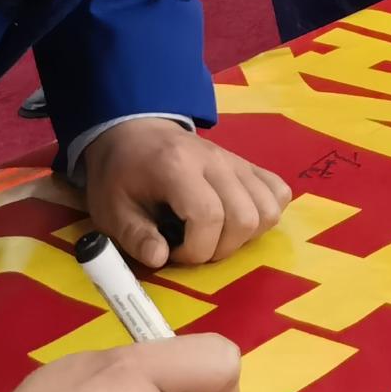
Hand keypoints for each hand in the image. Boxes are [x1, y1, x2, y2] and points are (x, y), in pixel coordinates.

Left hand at [85, 118, 288, 269]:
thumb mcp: (111, 209)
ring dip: (246, 236)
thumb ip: (134, 236)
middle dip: (221, 248)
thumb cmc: (120, 174)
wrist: (135, 132)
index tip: (173, 254)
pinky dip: (266, 214)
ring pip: (269, 208)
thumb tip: (160, 259)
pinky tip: (237, 221)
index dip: (196, 249)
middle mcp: (215, 160)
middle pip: (245, 217)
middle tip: (193, 248)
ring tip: (215, 237)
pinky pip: (278, 191)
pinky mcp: (247, 165)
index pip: (208, 216)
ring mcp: (236, 161)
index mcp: (177, 167)